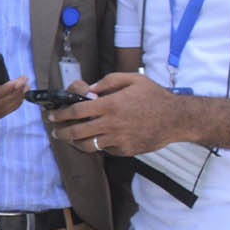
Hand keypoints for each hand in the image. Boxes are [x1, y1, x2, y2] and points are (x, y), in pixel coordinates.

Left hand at [49, 72, 189, 155]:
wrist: (177, 119)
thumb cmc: (155, 97)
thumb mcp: (133, 79)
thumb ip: (108, 81)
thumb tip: (89, 89)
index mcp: (111, 104)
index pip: (76, 111)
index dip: (60, 114)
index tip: (52, 115)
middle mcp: (112, 123)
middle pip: (76, 132)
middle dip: (60, 132)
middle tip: (54, 131)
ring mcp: (118, 139)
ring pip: (87, 145)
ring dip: (74, 143)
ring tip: (68, 139)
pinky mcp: (125, 150)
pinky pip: (105, 149)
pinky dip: (97, 145)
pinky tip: (94, 140)